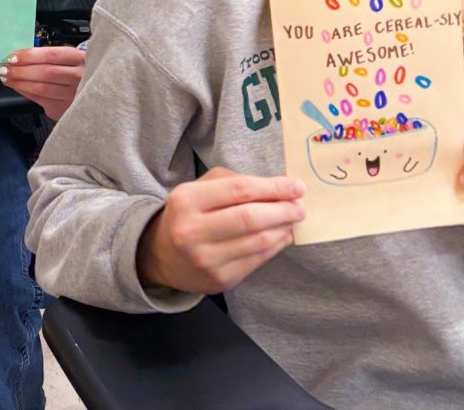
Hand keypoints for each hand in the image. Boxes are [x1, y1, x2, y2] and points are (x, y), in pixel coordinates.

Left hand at [0, 46, 84, 119]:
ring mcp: (74, 96)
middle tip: (5, 68)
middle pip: (45, 72)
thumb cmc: (77, 73)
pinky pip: (41, 100)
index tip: (13, 56)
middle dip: (21, 70)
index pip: (51, 55)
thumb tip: (20, 57)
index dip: (30, 56)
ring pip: (42, 89)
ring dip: (20, 83)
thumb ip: (50, 58)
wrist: (97, 96)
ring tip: (7, 78)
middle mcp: (81, 77)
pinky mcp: (67, 111)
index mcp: (80, 59)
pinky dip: (26, 93)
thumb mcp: (70, 60)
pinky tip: (18, 87)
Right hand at [135, 168, 305, 295]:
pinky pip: (258, 260)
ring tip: (293, 220)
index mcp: (187, 199)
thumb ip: (234, 183)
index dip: (273, 188)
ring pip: (258, 241)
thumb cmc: (188, 213)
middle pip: (250, 218)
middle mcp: (193, 230)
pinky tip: (281, 235)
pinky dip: (275, 246)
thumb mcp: (199, 188)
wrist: (162, 255)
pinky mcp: (221, 280)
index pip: (239, 190)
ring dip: (283, 229)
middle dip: (283, 210)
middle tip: (301, 206)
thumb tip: (278, 189)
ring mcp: (207, 259)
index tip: (297, 186)